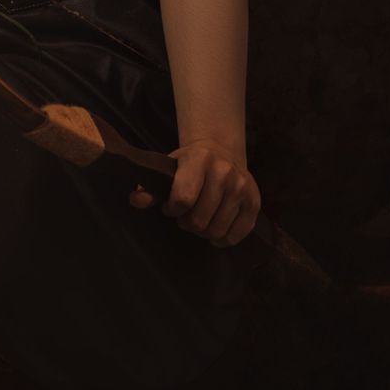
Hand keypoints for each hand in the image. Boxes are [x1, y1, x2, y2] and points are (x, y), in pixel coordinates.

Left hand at [128, 139, 260, 247]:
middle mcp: (224, 172)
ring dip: (204, 231)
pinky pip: (237, 235)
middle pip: (200, 219)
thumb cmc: (188, 164)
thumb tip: (135, 200)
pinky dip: (223, 238)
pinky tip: (215, 228)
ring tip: (200, 219)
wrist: (220, 151)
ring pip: (217, 230)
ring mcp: (242, 187)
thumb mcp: (168, 169)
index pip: (183, 198)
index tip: (171, 206)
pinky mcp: (254, 202)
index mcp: (200, 159)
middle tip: (185, 215)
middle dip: (187, 223)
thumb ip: (151, 187)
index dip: (172, 209)